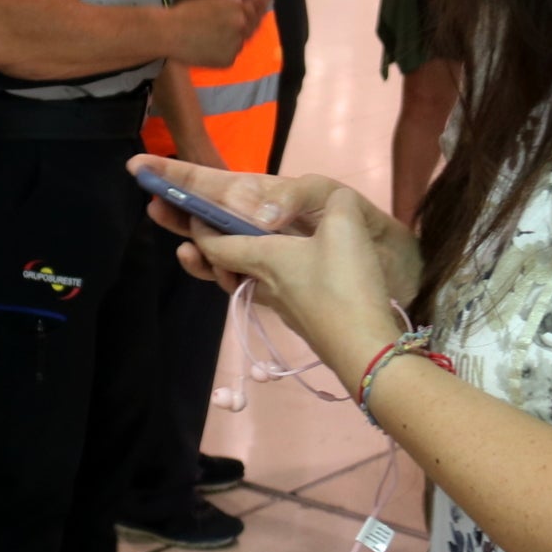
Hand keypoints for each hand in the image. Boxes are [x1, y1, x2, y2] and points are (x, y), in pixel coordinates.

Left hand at [128, 155, 417, 360]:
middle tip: (185, 240)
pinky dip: (260, 281)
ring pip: (243, 284)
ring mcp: (281, 307)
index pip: (214, 243)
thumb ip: (336, 204)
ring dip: (229, 269)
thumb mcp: (345, 227)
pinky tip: (280, 275)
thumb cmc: (346, 284)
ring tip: (228, 257)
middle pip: (221, 267)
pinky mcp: (302, 321)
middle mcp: (263, 284)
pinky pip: (269, 295)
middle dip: (203, 250)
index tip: (190, 208)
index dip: (198, 225)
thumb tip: (331, 201)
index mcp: (263, 257)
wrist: (367, 350)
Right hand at [165, 0, 251, 68]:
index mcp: (237, 3)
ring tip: (207, 41)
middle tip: (215, 32)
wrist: (168, 32)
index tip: (226, 20)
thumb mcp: (212, 2)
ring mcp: (236, 42)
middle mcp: (241, 22)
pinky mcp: (229, 59)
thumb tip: (245, 17)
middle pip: (247, 28)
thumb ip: (232, 8)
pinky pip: (230, 57)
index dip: (240, 16)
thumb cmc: (184, 14)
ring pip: (239, 43)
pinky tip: (204, 50)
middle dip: (236, 30)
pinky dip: (220, 55)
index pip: (251, 11)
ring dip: (229, 43)